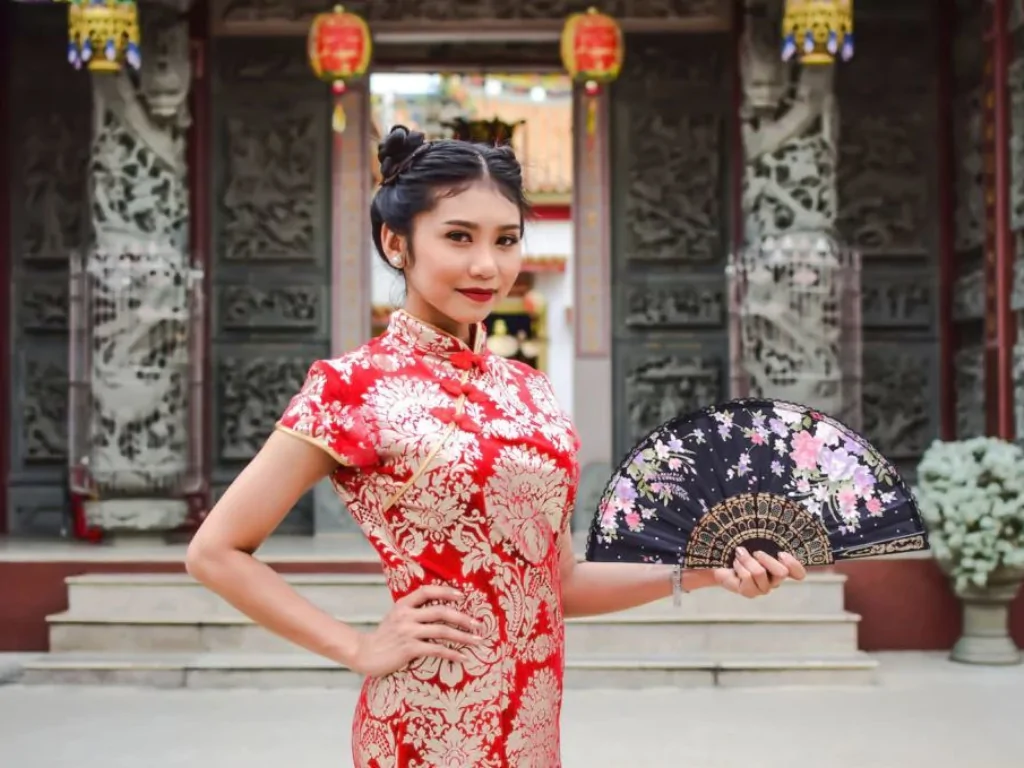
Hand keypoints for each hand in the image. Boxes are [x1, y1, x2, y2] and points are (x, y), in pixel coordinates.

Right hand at [349, 585, 482, 677]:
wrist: (365, 654)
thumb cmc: (384, 636)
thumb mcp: (395, 616)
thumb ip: (412, 611)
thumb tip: (437, 608)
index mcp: (403, 604)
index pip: (427, 591)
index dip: (446, 591)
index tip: (462, 596)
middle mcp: (406, 615)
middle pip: (441, 611)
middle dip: (462, 618)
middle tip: (478, 624)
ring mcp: (408, 632)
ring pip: (442, 631)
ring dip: (463, 636)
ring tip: (477, 640)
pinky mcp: (409, 649)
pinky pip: (436, 649)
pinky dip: (452, 653)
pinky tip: (462, 657)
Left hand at [713, 547, 806, 598]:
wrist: (720, 563)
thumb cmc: (741, 550)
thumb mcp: (755, 542)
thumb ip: (768, 540)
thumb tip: (777, 523)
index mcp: (781, 568)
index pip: (799, 574)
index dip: (794, 565)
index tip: (780, 553)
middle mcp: (774, 581)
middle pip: (782, 573)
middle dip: (767, 559)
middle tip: (756, 552)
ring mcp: (762, 589)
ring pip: (760, 573)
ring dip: (748, 560)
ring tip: (740, 554)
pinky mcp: (749, 592)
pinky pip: (747, 577)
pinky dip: (739, 566)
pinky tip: (735, 564)